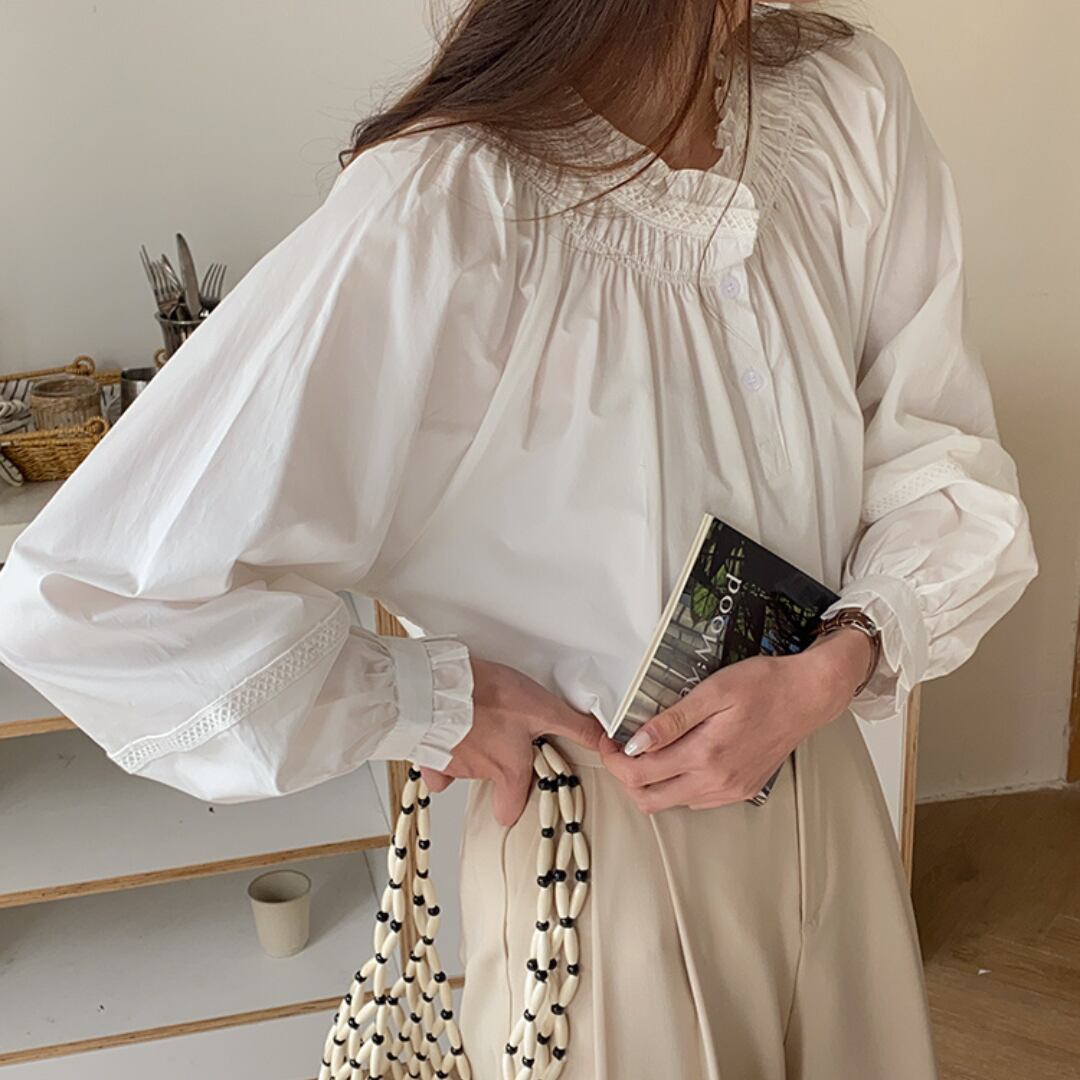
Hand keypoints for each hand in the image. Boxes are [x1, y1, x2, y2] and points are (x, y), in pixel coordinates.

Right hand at [419, 657, 603, 827]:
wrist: (438, 688)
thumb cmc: (487, 697)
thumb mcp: (542, 707)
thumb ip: (574, 727)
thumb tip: (605, 740)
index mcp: (508, 769)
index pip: (510, 809)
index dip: (515, 804)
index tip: (520, 792)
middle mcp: (480, 772)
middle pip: (489, 782)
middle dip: (494, 768)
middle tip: (501, 742)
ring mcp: (451, 764)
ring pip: (463, 767)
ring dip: (470, 750)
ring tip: (477, 721)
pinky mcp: (427, 751)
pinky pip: (432, 762)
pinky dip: (438, 752)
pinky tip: (445, 735)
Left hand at [597, 628, 873, 813]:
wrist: (810, 695)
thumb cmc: (764, 684)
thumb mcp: (714, 691)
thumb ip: (673, 720)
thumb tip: (636, 742)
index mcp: (706, 756)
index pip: (639, 774)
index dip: (613, 760)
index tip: (607, 739)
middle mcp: (716, 782)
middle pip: (649, 800)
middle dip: (625, 777)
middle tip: (619, 748)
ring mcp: (730, 790)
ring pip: (672, 803)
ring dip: (651, 782)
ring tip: (646, 748)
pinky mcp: (741, 790)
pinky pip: (696, 799)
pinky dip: (677, 784)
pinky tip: (678, 756)